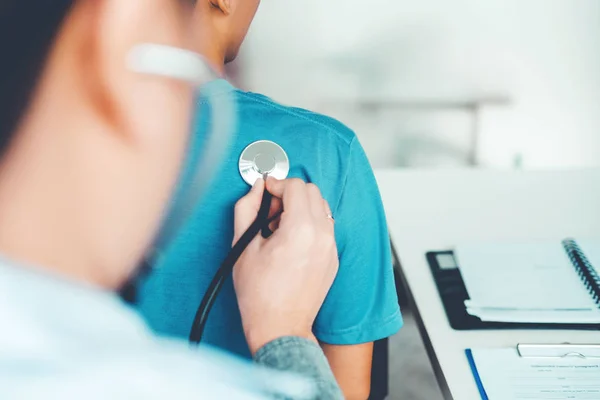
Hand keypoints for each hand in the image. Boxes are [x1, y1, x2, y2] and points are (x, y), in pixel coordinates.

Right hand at [232, 178, 338, 354]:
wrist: (280, 327)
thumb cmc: (259, 294)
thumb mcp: (243, 246)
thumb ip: (247, 209)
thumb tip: (255, 188)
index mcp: (300, 230)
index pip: (295, 186)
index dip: (276, 183)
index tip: (265, 190)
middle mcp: (322, 235)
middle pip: (312, 191)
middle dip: (289, 193)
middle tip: (269, 211)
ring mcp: (331, 248)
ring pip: (321, 207)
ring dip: (301, 207)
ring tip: (279, 227)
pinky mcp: (333, 258)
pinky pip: (325, 227)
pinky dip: (310, 223)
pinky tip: (290, 241)